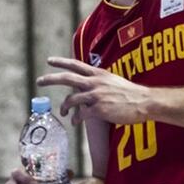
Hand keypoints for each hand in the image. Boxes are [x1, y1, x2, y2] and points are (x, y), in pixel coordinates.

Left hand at [37, 56, 151, 125]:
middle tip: (39, 81)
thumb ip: (99, 82)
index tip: (49, 61)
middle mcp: (95, 82)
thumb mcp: (113, 81)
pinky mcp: (99, 109)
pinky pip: (80, 114)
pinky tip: (76, 122)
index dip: (61, 62)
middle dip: (50, 79)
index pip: (76, 64)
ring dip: (64, 107)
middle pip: (67, 78)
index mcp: (99, 74)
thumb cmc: (130, 94)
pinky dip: (76, 119)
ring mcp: (96, 95)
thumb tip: (88, 86)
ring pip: (71, 99)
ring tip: (64, 113)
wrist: (144, 102)